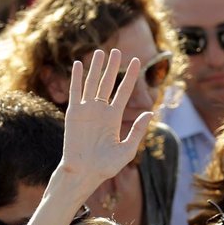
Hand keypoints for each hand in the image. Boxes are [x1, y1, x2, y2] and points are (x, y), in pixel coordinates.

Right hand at [59, 48, 152, 185]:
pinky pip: (75, 92)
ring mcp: (87, 110)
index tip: (137, 61)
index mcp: (114, 117)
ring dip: (95, 68)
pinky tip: (79, 64)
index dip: (130, 76)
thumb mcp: (127, 150)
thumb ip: (137, 131)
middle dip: (112, 67)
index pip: (124, 91)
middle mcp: (101, 110)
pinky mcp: (74, 113)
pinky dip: (77, 78)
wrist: (84, 173)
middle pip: (107, 83)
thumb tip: (150, 113)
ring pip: (92, 83)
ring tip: (100, 52)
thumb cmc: (105, 166)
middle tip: (116, 51)